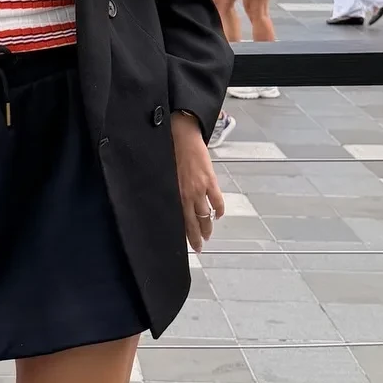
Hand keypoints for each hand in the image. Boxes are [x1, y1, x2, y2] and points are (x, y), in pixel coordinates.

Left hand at [172, 113, 224, 253]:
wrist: (180, 135)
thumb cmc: (168, 153)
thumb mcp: (163, 176)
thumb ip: (169, 191)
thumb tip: (169, 203)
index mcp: (174, 194)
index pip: (180, 222)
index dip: (185, 235)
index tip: (188, 245)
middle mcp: (186, 195)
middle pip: (194, 223)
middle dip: (197, 237)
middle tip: (199, 247)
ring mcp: (200, 189)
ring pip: (205, 215)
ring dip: (207, 227)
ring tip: (208, 234)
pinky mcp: (210, 180)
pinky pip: (217, 201)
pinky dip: (219, 210)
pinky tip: (218, 215)